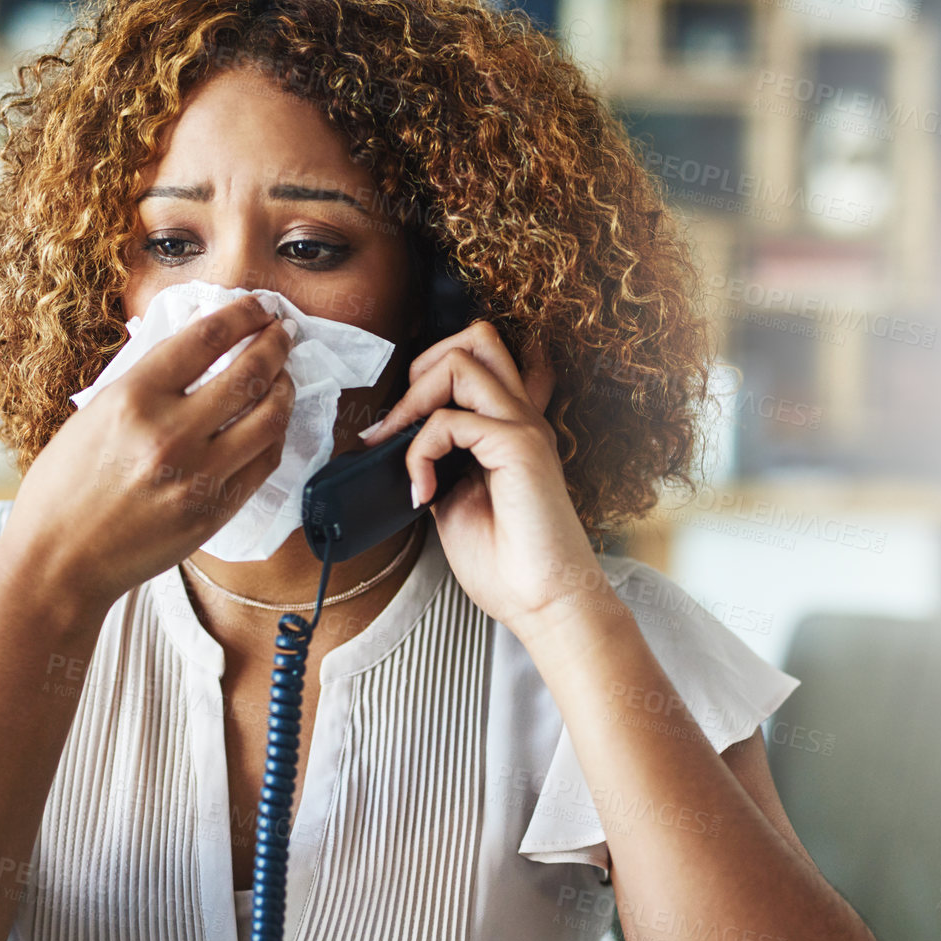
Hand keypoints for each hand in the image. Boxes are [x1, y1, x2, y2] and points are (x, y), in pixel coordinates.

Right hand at [3, 296, 294, 615]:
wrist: (60, 561)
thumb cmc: (65, 487)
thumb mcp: (94, 414)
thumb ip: (147, 381)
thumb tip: (199, 348)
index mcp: (132, 398)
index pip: (207, 338)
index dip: (243, 314)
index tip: (257, 306)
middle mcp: (169, 434)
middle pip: (248, 373)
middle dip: (275, 344)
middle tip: (283, 332)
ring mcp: (197, 477)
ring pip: (269, 419)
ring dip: (285, 389)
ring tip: (284, 377)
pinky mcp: (213, 513)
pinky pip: (264, 464)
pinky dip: (274, 436)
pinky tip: (272, 423)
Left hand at [361, 320, 603, 637]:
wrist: (544, 603)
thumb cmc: (509, 565)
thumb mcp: (456, 502)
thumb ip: (439, 463)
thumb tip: (396, 443)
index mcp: (511, 429)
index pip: (485, 362)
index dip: (433, 375)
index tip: (395, 429)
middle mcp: (521, 418)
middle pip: (476, 337)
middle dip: (421, 367)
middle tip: (396, 426)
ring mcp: (523, 427)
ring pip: (460, 358)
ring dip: (412, 401)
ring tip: (397, 450)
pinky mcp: (519, 445)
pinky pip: (448, 419)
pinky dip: (419, 452)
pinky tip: (424, 494)